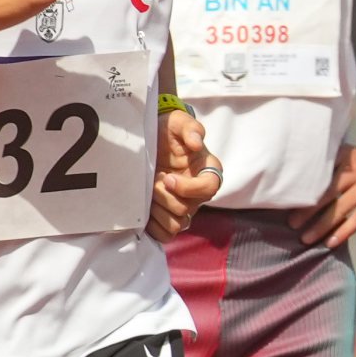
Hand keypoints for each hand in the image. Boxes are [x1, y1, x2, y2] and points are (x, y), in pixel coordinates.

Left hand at [148, 107, 222, 235]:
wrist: (147, 140)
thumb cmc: (167, 131)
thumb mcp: (178, 122)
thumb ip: (190, 128)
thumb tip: (197, 143)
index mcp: (208, 171)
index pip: (210, 187)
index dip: (189, 187)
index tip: (168, 178)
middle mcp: (198, 192)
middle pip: (188, 208)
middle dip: (166, 197)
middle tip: (152, 182)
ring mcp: (183, 205)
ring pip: (178, 224)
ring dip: (159, 212)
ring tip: (148, 196)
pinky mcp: (167, 216)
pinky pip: (166, 234)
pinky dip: (155, 227)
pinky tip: (145, 211)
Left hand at [302, 133, 355, 249]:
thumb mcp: (347, 153)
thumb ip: (328, 164)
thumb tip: (296, 177)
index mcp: (344, 158)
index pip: (320, 175)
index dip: (303, 188)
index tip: (286, 201)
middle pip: (328, 193)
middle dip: (308, 210)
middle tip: (291, 224)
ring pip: (341, 208)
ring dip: (322, 225)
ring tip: (305, 238)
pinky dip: (344, 231)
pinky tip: (330, 242)